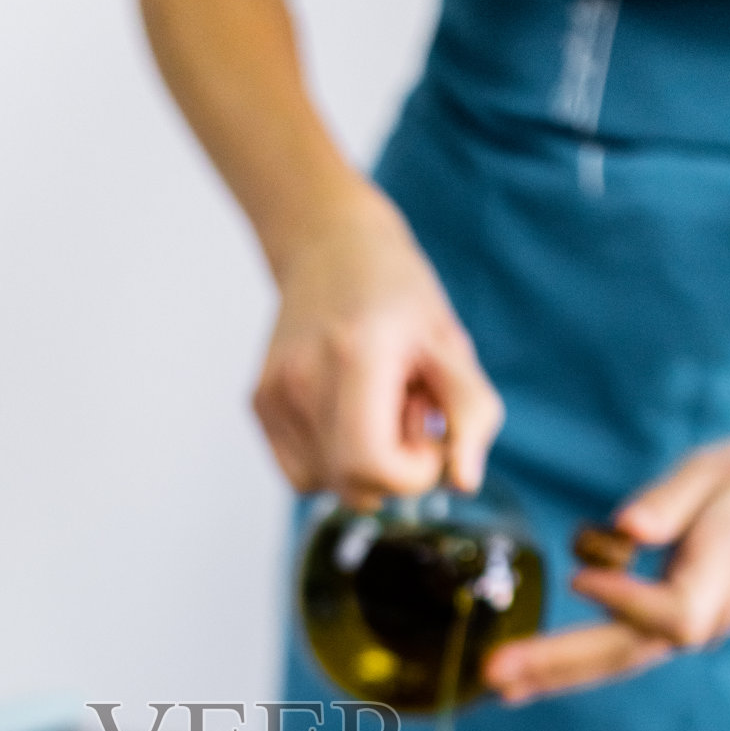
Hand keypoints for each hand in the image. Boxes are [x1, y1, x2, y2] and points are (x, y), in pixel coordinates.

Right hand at [253, 185, 503, 509]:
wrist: (328, 243)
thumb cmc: (399, 293)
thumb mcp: (450, 343)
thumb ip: (471, 414)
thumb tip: (464, 483)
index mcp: (354, 357)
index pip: (374, 468)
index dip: (414, 473)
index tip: (430, 433)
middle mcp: (302, 379)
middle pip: (352, 486)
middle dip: (394, 470)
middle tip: (406, 413)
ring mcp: (272, 395)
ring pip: (326, 486)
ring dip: (362, 466)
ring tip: (374, 408)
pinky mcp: (258, 404)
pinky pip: (302, 473)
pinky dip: (333, 461)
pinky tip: (347, 414)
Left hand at [485, 433, 729, 703]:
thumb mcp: (711, 472)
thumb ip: (667, 501)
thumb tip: (626, 530)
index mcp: (718, 578)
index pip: (671, 610)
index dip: (626, 598)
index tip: (580, 577)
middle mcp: (704, 618)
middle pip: (625, 652)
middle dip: (557, 663)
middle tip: (494, 672)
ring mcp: (688, 630)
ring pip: (616, 659)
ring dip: (555, 672)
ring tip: (498, 684)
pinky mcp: (671, 628)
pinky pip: (617, 650)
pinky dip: (571, 662)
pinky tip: (526, 674)